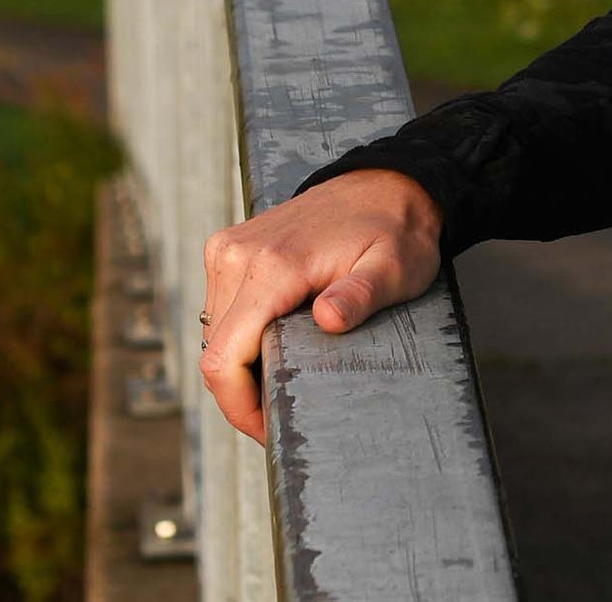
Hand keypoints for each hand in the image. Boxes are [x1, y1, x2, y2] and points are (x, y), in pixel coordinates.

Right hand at [199, 169, 442, 442]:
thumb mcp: (395, 268)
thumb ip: (361, 296)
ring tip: (289, 369)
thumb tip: (328, 319)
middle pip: (216, 354)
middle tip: (289, 406)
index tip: (272, 429)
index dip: (240, 408)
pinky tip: (278, 338)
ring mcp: (229, 248)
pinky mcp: (230, 248)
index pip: (223, 360)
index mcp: (272, 266)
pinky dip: (242, 336)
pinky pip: (221, 310)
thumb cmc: (395, 230)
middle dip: (243, 392)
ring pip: (216, 335)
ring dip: (242, 363)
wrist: (385, 182)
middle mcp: (238, 254)